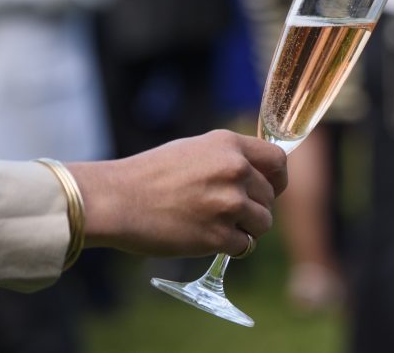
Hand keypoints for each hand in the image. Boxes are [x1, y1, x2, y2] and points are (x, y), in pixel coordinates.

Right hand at [67, 130, 287, 257]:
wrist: (114, 200)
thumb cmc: (149, 175)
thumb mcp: (195, 150)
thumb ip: (228, 158)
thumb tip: (258, 175)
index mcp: (229, 146)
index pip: (278, 161)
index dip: (278, 179)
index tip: (271, 189)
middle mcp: (234, 170)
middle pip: (270, 197)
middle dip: (255, 207)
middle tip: (229, 214)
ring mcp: (228, 203)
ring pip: (263, 223)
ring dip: (247, 229)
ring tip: (219, 226)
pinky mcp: (217, 234)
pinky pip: (244, 246)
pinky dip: (232, 247)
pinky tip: (210, 240)